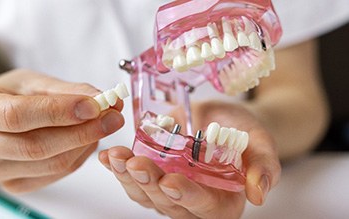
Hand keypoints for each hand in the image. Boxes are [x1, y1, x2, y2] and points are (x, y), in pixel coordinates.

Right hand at [0, 69, 124, 192]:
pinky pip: (54, 175)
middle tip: (114, 117)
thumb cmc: (9, 96)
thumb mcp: (33, 82)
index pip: (16, 115)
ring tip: (102, 125)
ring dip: (84, 144)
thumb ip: (68, 91)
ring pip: (49, 164)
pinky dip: (77, 157)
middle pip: (35, 146)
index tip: (95, 105)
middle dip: (82, 132)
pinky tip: (85, 140)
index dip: (59, 112)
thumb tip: (104, 100)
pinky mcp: (10, 185)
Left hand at [99, 101, 280, 218]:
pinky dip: (118, 167)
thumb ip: (264, 167)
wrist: (223, 119)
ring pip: (145, 193)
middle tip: (136, 163)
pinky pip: (132, 178)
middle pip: (167, 202)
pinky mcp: (153, 175)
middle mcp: (192, 202)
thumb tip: (258, 195)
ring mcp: (169, 190)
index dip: (187, 196)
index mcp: (223, 201)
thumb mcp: (260, 143)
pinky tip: (108, 156)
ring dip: (127, 177)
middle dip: (149, 183)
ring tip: (117, 157)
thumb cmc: (245, 132)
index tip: (171, 181)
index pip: (205, 207)